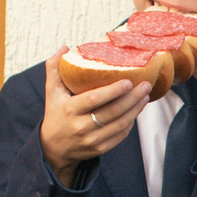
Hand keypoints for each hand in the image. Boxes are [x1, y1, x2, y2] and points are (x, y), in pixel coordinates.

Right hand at [40, 53, 147, 178]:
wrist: (54, 148)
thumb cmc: (56, 115)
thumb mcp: (52, 92)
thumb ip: (55, 69)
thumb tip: (65, 48)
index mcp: (69, 110)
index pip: (94, 99)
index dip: (112, 91)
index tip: (128, 81)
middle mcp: (81, 126)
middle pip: (112, 112)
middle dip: (132, 98)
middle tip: (145, 85)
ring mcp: (91, 140)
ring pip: (120, 124)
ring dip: (136, 109)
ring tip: (145, 95)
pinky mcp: (100, 148)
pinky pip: (120, 135)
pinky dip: (131, 122)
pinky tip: (137, 109)